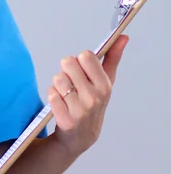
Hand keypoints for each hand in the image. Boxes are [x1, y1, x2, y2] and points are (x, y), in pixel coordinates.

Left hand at [49, 35, 129, 156]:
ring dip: (58, 84)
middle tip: (71, 82)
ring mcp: (80, 110)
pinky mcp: (65, 120)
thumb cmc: (92, 103)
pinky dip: (52, 95)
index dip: (79, 60)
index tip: (82, 70)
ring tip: (66, 94)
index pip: (85, 55)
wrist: (81, 136)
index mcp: (105, 85)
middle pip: (68, 62)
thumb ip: (112, 58)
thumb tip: (123, 37)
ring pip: (58, 78)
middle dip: (67, 70)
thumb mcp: (105, 82)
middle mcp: (94, 97)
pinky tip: (59, 103)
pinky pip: (51, 94)